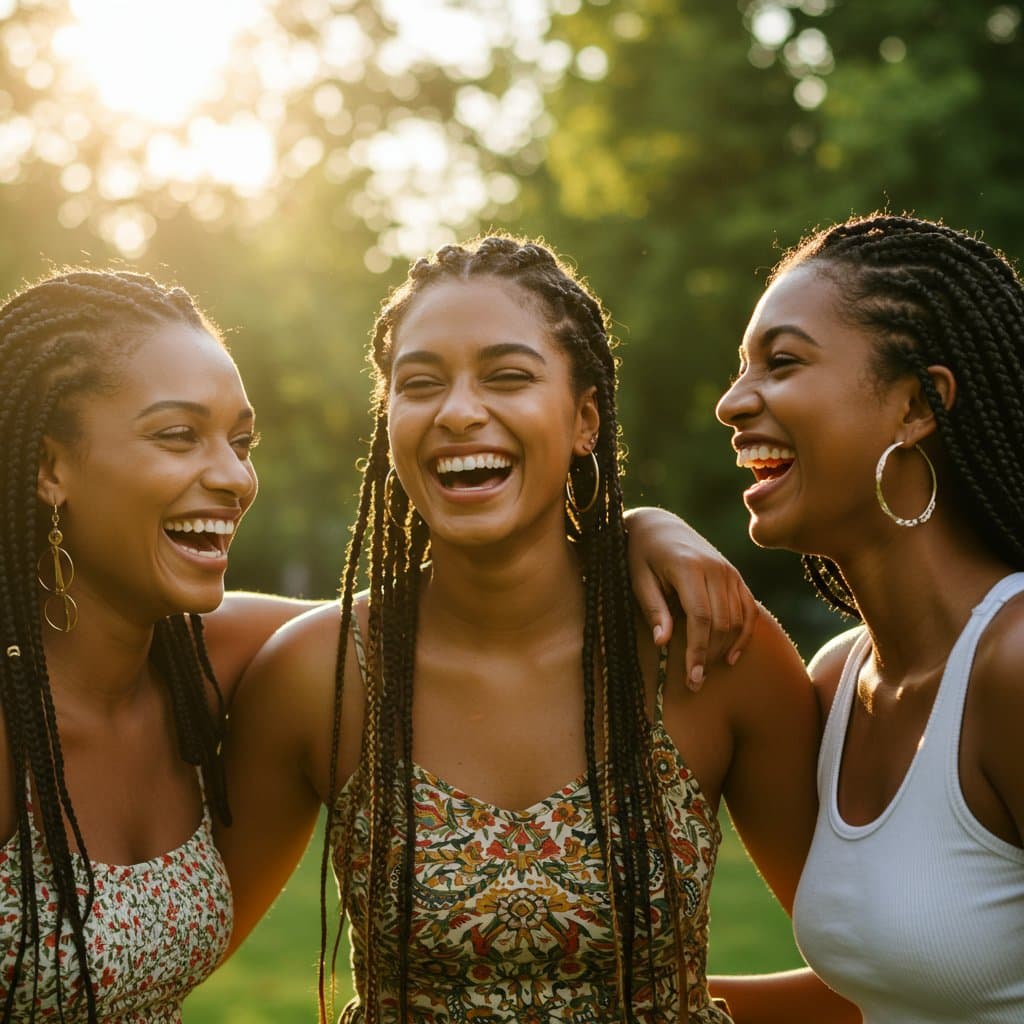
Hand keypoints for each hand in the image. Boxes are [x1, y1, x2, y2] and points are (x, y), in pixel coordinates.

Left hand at [625, 506, 757, 689]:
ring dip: (726, 649)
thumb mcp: (638, 579)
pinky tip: (732, 656)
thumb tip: (662, 642)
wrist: (658, 525)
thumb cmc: (641, 555)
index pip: (700, 617)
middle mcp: (715, 568)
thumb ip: (653, 608)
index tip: (692, 678)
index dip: (698, 651)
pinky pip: (749, 609)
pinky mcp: (736, 576)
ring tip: (708, 671)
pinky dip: (744, 634)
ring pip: (737, 619)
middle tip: (695, 683)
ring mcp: (729, 571)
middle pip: (721, 622)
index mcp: (689, 567)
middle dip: (710, 656)